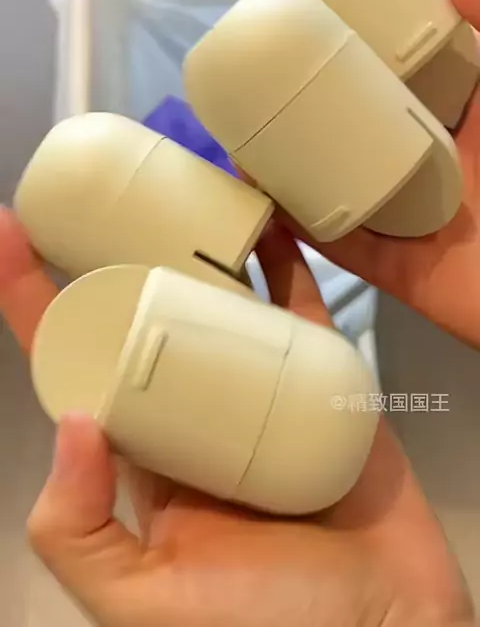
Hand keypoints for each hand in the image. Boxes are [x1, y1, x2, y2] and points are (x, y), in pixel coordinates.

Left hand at [0, 212, 473, 626]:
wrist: (391, 624)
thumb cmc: (267, 623)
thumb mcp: (144, 600)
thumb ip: (83, 528)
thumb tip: (73, 420)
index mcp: (139, 452)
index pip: (71, 363)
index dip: (32, 300)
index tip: (11, 232)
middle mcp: (188, 408)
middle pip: (140, 314)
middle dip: (112, 255)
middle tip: (97, 192)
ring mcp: (253, 384)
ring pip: (213, 298)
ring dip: (192, 243)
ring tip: (172, 185)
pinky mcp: (316, 371)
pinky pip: (296, 300)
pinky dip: (280, 258)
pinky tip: (262, 216)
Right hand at [280, 0, 479, 349]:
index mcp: (459, 125)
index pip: (401, 82)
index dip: (360, 52)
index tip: (312, 21)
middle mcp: (426, 169)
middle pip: (359, 135)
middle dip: (313, 110)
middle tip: (262, 78)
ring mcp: (408, 222)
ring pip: (338, 188)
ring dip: (294, 167)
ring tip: (245, 132)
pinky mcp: (394, 268)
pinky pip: (338, 244)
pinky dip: (299, 225)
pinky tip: (262, 196)